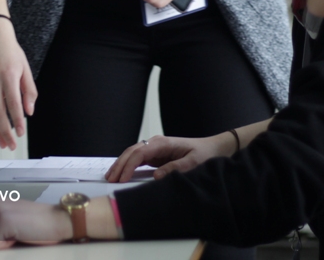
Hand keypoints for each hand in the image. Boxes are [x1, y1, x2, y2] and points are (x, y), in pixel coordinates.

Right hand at [0, 18, 36, 149]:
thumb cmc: (10, 52)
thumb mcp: (25, 68)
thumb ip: (29, 91)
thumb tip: (29, 111)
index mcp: (8, 76)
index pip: (13, 104)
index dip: (17, 121)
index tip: (21, 132)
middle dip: (5, 132)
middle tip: (11, 145)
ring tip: (2, 143)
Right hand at [105, 134, 231, 182]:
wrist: (212, 148)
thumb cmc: (204, 154)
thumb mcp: (193, 162)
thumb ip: (175, 168)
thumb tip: (156, 176)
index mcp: (163, 143)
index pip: (140, 153)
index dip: (129, 166)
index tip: (122, 179)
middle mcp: (156, 143)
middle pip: (132, 152)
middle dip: (120, 165)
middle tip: (110, 179)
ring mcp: (155, 148)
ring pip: (132, 154)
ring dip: (121, 164)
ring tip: (110, 177)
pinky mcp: (156, 154)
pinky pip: (138, 159)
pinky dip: (128, 165)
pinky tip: (121, 173)